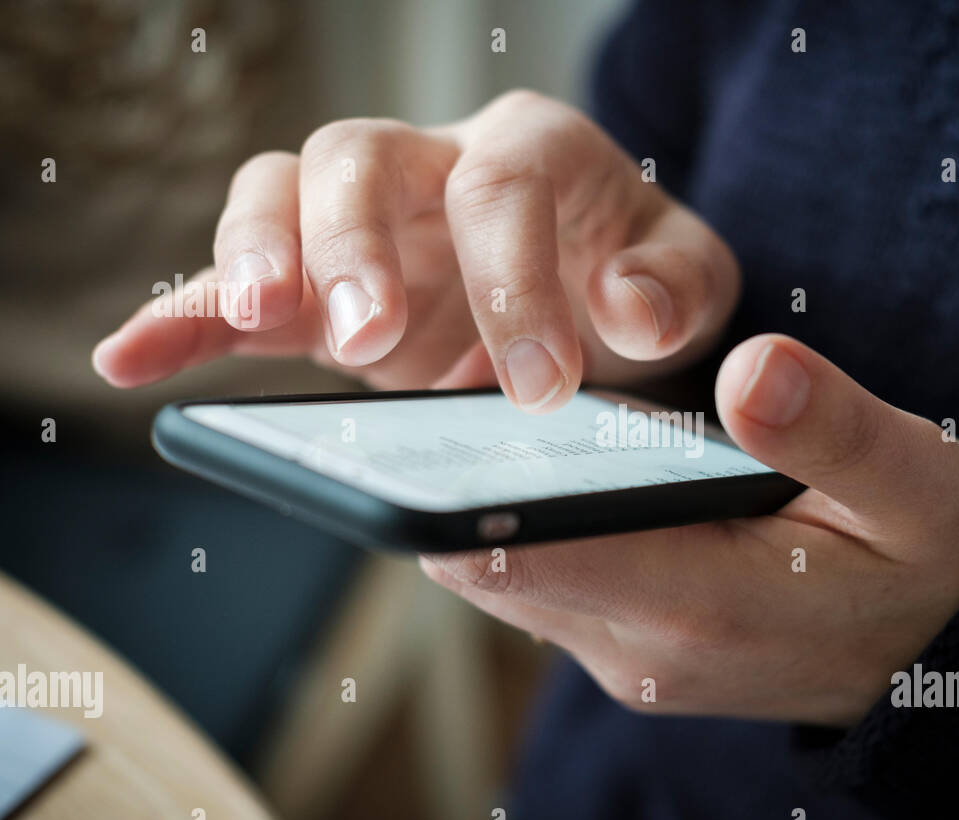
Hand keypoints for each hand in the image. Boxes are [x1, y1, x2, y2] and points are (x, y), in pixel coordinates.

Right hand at [92, 91, 739, 408]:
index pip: (504, 187)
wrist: (589, 288)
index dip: (514, 281)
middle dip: (354, 246)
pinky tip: (134, 361)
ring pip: (279, 192)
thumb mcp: (685, 278)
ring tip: (261, 323)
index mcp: (532, 152)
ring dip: (257, 256)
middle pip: (358, 159)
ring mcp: (363, 224)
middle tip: (371, 340)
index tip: (541, 389)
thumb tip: (628, 308)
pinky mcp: (317, 286)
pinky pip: (230, 283)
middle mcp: (432, 168)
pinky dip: (181, 314)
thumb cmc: (632, 274)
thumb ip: (677, 285)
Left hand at [421, 334, 958, 726]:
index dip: (459, 477)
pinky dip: (529, 527)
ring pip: (502, 578)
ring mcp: (628, 658)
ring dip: (490, 502)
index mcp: (701, 603)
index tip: (448, 396)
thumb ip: (835, 431)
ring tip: (512, 410)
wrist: (941, 657)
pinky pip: (540, 588)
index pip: (520, 552)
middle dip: (462, 477)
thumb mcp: (921, 487)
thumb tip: (752, 367)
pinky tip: (556, 463)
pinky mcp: (627, 651)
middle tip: (475, 377)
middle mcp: (641, 648)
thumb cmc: (932, 563)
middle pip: (486, 565)